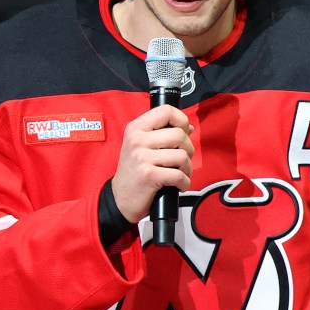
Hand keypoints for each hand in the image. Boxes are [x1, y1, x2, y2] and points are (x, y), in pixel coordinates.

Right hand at [111, 105, 193, 222]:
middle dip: (188, 149)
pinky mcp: (149, 175)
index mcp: (136, 128)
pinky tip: (178, 184)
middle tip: (182, 160)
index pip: (166, 111)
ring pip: (182, 155)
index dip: (181, 120)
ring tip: (180, 173)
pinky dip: (184, 182)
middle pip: (179, 134)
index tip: (182, 132)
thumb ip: (163, 134)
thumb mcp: (141, 146)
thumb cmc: (134, 172)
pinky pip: (179, 175)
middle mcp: (137, 140)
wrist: (121, 198)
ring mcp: (142, 157)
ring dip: (187, 168)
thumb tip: (188, 127)